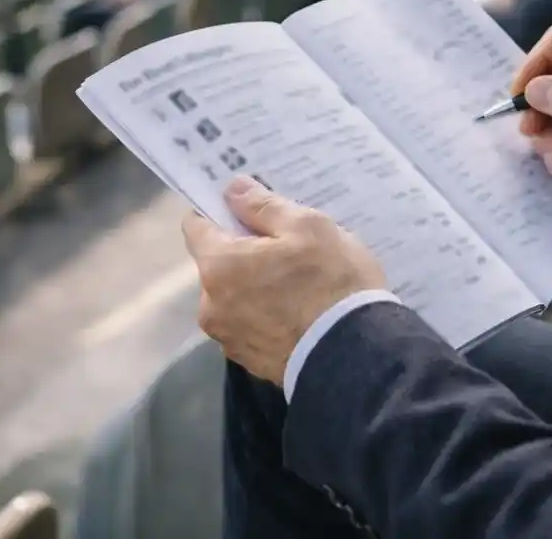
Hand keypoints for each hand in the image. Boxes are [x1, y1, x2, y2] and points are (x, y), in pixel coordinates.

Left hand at [182, 177, 387, 385]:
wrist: (355, 355)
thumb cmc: (331, 282)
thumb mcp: (308, 227)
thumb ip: (263, 206)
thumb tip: (232, 190)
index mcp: (218, 266)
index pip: (196, 225)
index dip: (221, 212)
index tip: (249, 211)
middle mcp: (211, 305)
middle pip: (217, 264)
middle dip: (244, 253)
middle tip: (288, 249)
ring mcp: (228, 338)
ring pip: (234, 297)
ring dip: (255, 287)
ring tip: (299, 286)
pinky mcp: (249, 362)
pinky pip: (250, 325)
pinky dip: (266, 316)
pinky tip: (299, 314)